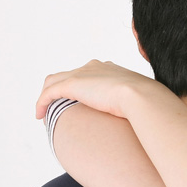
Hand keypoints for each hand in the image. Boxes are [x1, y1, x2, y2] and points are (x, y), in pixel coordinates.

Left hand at [35, 60, 160, 120]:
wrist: (142, 97)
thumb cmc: (146, 103)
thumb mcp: (140, 102)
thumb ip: (135, 106)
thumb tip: (141, 119)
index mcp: (109, 69)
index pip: (87, 74)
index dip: (79, 87)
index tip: (78, 102)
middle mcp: (93, 67)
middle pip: (68, 75)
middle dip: (59, 89)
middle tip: (55, 107)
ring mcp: (83, 74)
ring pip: (54, 81)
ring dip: (46, 96)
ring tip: (44, 113)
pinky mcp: (73, 84)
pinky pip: (49, 93)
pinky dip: (41, 103)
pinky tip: (39, 116)